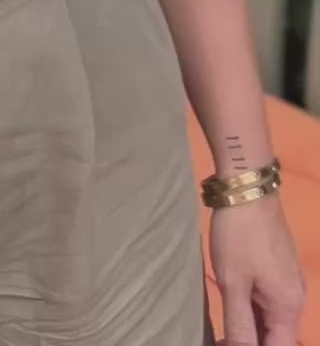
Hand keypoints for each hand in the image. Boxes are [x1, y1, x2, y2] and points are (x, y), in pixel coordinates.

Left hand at [210, 195, 304, 345]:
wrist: (247, 187)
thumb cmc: (239, 236)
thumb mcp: (233, 283)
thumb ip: (239, 324)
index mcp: (289, 307)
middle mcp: (295, 298)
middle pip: (276, 336)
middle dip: (251, 340)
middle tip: (222, 338)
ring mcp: (288, 281)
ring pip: (271, 318)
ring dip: (250, 326)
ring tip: (224, 327)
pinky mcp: (278, 267)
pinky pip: (268, 299)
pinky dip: (252, 308)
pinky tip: (232, 306)